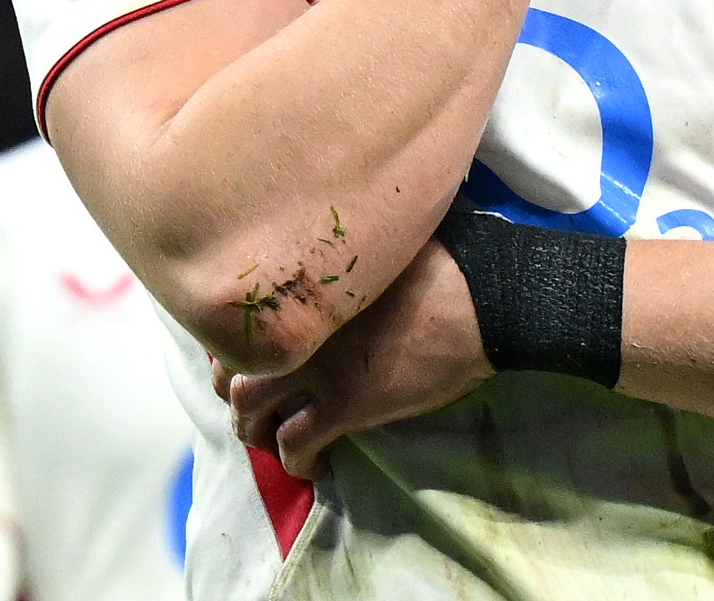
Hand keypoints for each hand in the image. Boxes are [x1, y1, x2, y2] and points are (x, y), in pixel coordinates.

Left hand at [214, 241, 490, 480]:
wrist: (481, 302)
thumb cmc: (444, 264)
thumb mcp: (383, 246)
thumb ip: (348, 256)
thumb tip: (343, 248)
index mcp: (307, 287)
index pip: (245, 317)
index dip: (236, 343)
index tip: (247, 355)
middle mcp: (301, 327)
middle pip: (235, 367)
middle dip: (232, 393)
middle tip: (250, 405)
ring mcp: (319, 368)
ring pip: (250, 410)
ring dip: (252, 432)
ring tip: (268, 441)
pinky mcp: (345, 406)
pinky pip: (296, 444)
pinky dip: (296, 462)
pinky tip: (315, 466)